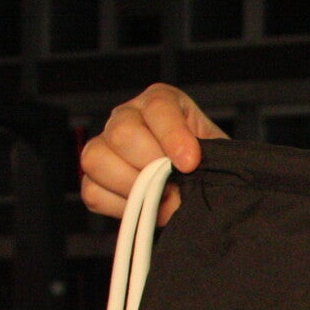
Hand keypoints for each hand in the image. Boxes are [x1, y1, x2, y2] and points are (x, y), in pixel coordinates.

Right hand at [79, 84, 226, 222]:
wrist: (203, 185)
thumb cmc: (210, 165)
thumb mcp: (217, 155)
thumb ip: (206, 161)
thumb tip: (185, 177)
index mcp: (161, 102)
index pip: (158, 108)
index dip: (173, 137)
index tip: (189, 163)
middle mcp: (127, 116)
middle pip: (122, 133)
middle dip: (152, 167)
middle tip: (175, 185)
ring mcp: (105, 144)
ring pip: (97, 159)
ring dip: (134, 187)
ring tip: (162, 198)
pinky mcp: (94, 176)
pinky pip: (92, 190)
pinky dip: (120, 206)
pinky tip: (145, 207)